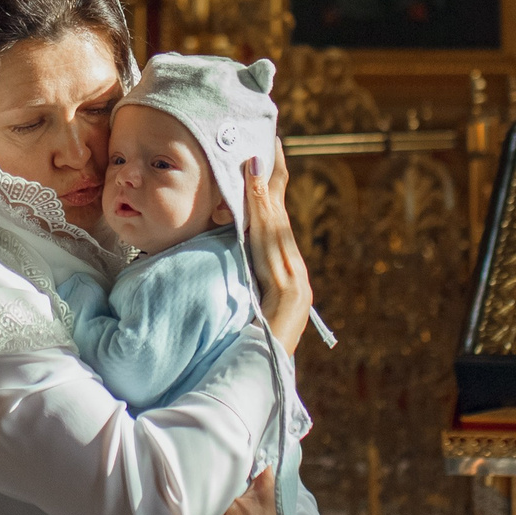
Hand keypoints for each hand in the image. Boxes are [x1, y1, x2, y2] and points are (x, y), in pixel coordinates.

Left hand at [246, 146, 313, 354]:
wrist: (261, 373)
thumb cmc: (245, 340)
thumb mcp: (241, 297)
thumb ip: (239, 273)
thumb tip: (220, 244)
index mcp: (281, 270)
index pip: (276, 221)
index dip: (270, 187)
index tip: (267, 154)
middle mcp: (293, 271)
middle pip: (281, 216)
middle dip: (273, 178)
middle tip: (268, 140)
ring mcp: (295, 281)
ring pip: (278, 228)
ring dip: (265, 193)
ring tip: (255, 160)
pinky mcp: (292, 292)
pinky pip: (275, 250)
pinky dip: (265, 221)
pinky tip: (256, 200)